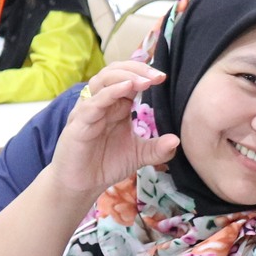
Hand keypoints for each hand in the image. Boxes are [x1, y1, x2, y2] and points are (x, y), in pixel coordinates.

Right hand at [48, 62, 177, 197]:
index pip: (128, 79)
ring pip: (101, 82)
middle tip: (157, 76)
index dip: (144, 74)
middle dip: (136, 69)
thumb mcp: (138, 155)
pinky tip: (125, 89)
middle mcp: (101, 103)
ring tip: (144, 81)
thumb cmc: (106, 164)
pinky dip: (109, 94)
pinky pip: (92, 104)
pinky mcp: (78, 124)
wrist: (81, 185)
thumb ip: (158, 148)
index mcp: (116, 106)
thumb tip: (177, 140)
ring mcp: (88, 111)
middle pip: (114, 72)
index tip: (163, 77)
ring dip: (124, 77)